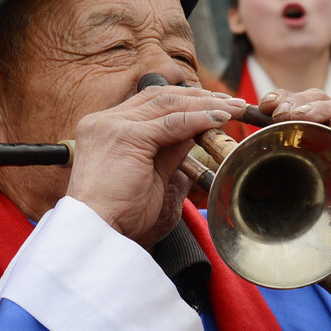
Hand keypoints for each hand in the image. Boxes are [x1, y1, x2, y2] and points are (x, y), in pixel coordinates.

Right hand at [66, 87, 245, 248]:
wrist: (96, 232)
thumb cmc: (120, 213)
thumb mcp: (151, 173)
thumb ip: (170, 149)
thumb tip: (197, 130)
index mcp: (105, 127)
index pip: (151, 103)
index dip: (186, 101)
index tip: (215, 105)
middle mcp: (105, 121)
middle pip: (160, 97)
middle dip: (200, 97)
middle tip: (232, 103)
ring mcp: (113, 125)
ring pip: (168, 105)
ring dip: (205, 104)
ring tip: (234, 109)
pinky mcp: (125, 136)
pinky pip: (172, 123)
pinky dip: (199, 119)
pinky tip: (220, 119)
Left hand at [257, 89, 330, 259]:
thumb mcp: (320, 189)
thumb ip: (297, 175)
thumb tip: (255, 171)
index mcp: (320, 131)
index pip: (297, 107)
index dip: (279, 102)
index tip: (260, 106)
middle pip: (314, 100)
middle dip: (293, 102)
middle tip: (276, 111)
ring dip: (317, 108)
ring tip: (301, 115)